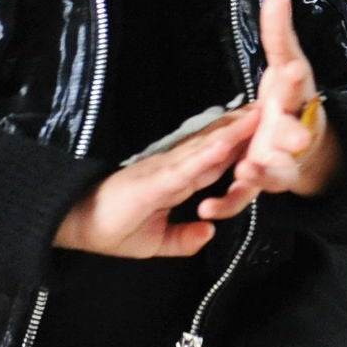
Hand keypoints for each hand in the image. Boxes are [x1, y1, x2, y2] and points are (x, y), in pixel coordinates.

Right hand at [55, 110, 256, 256]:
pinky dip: (210, 153)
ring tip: (260, 113)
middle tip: (271, 104)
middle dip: (242, 127)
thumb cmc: (109, 228)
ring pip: (207, 148)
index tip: (258, 125)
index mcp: (175, 180)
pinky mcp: (157, 180)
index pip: (213, 159)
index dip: (236, 141)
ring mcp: (166, 171)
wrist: (75, 224)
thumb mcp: (155, 242)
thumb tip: (209, 232)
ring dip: (234, 132)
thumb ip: (183, 238)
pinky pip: (190, 166)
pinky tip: (229, 142)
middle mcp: (173, 169)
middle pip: (215, 145)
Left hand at [200, 0, 340, 221]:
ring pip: (272, 172)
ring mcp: (275, 162)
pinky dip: (227, 206)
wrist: (303, 144)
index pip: (295, 85)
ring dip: (263, 174)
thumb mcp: (287, 64)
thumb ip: (279, 34)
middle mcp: (288, 134)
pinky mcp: (256, 184)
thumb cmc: (291, 100)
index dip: (293, 77)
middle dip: (294, 135)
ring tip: (249, 172)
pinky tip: (207, 210)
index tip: (292, 68)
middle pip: (293, 135)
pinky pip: (242, 198)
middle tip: (294, 138)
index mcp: (294, 100)